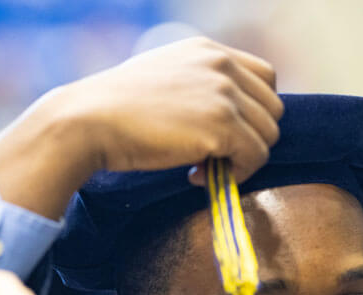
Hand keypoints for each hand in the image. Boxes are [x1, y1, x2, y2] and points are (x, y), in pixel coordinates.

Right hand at [64, 36, 283, 182]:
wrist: (89, 120)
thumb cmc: (114, 108)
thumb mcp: (162, 76)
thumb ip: (195, 85)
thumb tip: (222, 117)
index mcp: (209, 50)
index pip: (264, 77)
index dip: (252, 110)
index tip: (227, 132)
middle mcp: (222, 66)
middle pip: (272, 109)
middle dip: (249, 137)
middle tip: (213, 155)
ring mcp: (225, 95)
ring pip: (268, 136)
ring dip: (241, 159)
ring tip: (202, 168)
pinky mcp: (223, 126)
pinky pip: (255, 158)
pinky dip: (234, 175)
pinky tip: (195, 176)